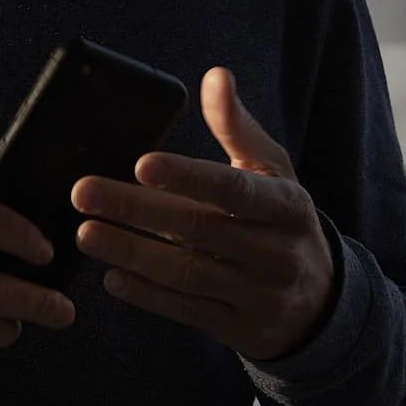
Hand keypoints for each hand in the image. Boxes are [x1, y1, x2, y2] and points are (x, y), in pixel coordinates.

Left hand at [71, 67, 337, 360]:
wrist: (323, 303)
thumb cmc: (282, 220)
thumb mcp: (274, 172)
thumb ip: (238, 128)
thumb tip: (215, 76)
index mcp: (287, 206)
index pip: (234, 189)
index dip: (189, 177)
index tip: (141, 164)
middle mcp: (278, 252)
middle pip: (198, 229)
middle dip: (136, 210)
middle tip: (82, 192)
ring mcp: (260, 295)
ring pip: (187, 274)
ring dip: (131, 253)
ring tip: (85, 232)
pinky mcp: (240, 329)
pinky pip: (187, 311)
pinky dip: (147, 296)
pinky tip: (112, 277)